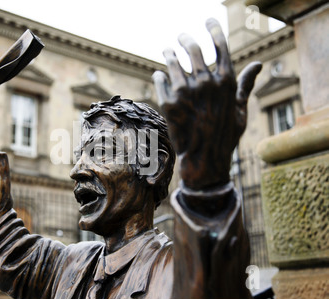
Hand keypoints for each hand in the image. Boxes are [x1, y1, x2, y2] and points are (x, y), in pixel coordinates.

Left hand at [153, 18, 261, 190]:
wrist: (204, 159)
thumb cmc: (224, 135)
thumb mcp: (240, 110)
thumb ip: (245, 84)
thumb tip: (258, 64)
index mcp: (226, 81)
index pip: (220, 44)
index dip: (214, 28)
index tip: (208, 19)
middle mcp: (206, 82)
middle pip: (194, 48)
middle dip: (186, 39)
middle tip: (181, 37)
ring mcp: (186, 92)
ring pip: (174, 60)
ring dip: (170, 53)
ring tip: (167, 50)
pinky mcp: (168, 102)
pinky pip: (160, 79)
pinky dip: (159, 74)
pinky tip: (159, 73)